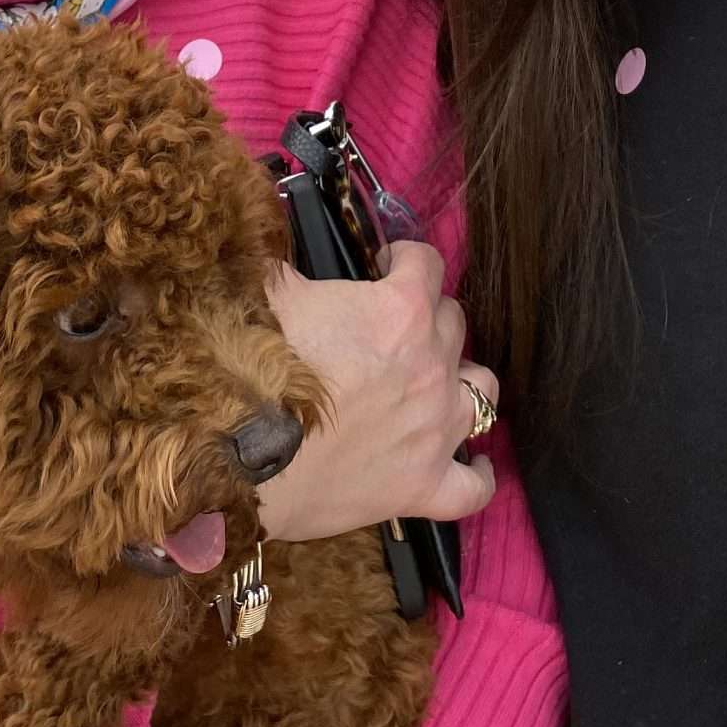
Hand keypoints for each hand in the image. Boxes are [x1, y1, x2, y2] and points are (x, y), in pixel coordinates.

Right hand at [255, 241, 498, 543]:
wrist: (243, 455)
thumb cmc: (259, 367)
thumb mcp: (272, 291)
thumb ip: (292, 263)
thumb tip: (277, 242)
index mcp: (402, 310)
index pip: (427, 263)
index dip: (404, 260)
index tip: (384, 270)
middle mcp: (431, 363)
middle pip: (454, 322)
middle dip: (426, 319)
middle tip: (390, 332)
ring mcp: (436, 427)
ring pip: (482, 388)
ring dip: (461, 379)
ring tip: (434, 383)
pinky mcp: (426, 484)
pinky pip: (475, 485)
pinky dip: (478, 474)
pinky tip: (474, 465)